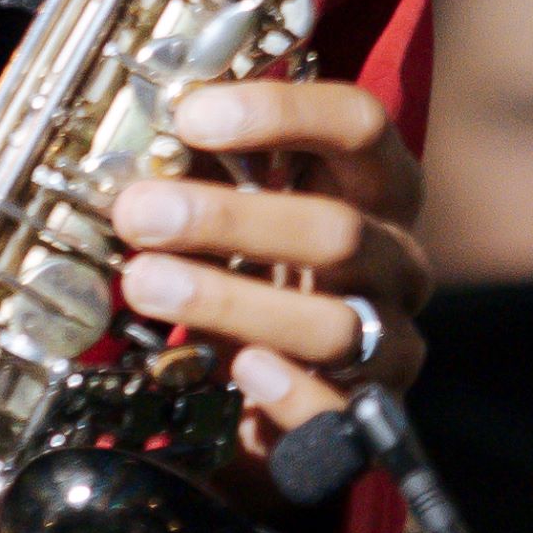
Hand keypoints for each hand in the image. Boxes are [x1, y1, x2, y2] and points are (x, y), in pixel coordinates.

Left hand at [111, 73, 428, 477]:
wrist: (268, 380)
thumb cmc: (252, 268)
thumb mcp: (232, 208)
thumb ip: (199, 168)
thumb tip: (136, 142)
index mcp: (375, 188)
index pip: (358, 126)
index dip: (282, 114)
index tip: (191, 116)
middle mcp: (396, 261)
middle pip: (339, 231)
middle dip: (229, 221)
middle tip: (141, 214)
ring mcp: (390, 342)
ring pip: (334, 325)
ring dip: (230, 302)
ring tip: (147, 285)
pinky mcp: (366, 418)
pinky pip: (339, 413)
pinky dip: (288, 391)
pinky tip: (240, 370)